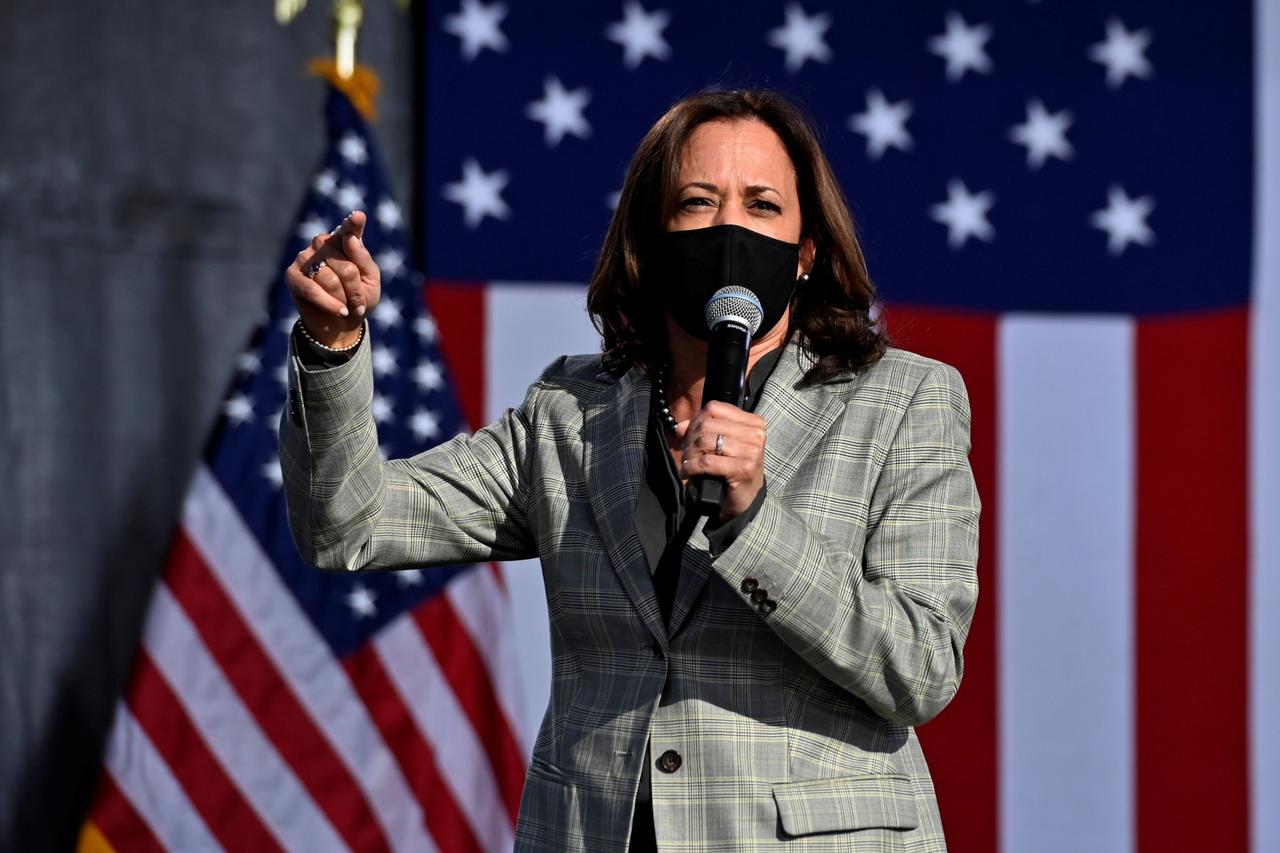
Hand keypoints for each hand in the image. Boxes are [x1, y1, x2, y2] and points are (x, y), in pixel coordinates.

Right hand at [285, 210, 380, 346]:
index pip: (350, 229)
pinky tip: (339, 311)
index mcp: (345, 241)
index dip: (353, 224)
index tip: (358, 218)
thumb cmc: (359, 300)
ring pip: (330, 280)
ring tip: (346, 307)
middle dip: (356, 291)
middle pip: (346, 267)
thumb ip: (363, 259)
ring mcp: (305, 257)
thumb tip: (350, 238)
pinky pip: (312, 289)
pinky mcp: (292, 275)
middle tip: (359, 303)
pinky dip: (329, 303)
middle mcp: (323, 243)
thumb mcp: (371, 281)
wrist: (342, 326)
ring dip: (344, 299)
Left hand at [677, 401, 766, 520]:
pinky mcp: (743, 468)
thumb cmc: (735, 470)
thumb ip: (704, 430)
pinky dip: (692, 467)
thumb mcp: (722, 445)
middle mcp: (755, 434)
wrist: (747, 499)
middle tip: (687, 453)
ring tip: (688, 463)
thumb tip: (680, 425)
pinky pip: (707, 462)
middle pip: (708, 425)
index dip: (696, 420)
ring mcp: (751, 451)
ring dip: (690, 454)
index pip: (715, 408)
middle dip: (690, 439)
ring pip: (705, 442)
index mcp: (753, 422)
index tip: (690, 435)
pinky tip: (688, 473)